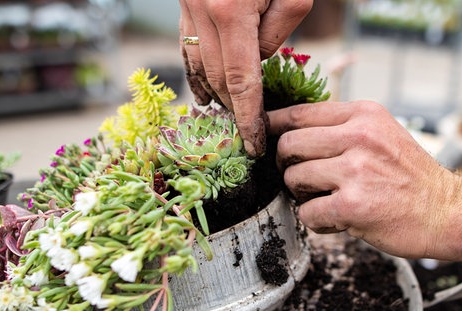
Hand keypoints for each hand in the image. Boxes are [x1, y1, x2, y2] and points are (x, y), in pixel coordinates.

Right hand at [179, 0, 312, 155]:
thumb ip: (276, 34)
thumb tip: (256, 63)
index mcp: (231, 10)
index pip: (240, 81)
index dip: (247, 117)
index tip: (253, 145)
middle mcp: (202, 10)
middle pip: (217, 77)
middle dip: (233, 108)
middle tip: (248, 131)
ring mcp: (188, 5)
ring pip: (198, 64)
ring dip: (213, 93)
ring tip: (228, 116)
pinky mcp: (185, 1)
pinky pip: (186, 45)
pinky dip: (195, 72)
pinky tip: (202, 92)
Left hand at [268, 101, 458, 258]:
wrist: (448, 212)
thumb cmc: (409, 176)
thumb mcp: (382, 133)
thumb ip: (342, 128)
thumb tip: (290, 129)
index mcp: (364, 114)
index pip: (299, 112)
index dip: (273, 125)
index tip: (262, 136)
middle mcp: (359, 136)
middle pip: (288, 143)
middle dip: (285, 164)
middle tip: (298, 177)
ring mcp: (356, 170)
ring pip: (293, 178)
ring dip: (300, 194)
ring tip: (323, 199)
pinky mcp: (352, 205)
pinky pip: (307, 212)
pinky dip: (316, 220)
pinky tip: (336, 220)